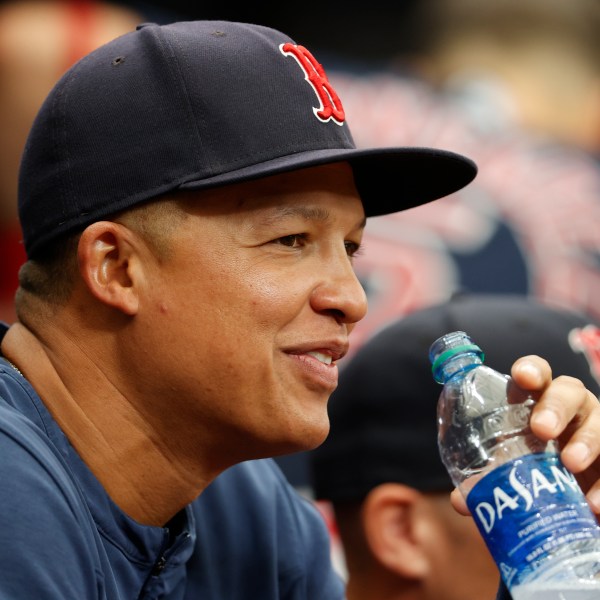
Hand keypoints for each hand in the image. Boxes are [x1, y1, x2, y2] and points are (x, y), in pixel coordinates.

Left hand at [450, 355, 599, 515]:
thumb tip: (461, 501)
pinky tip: (594, 503)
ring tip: (571, 463)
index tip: (523, 377)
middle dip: (555, 406)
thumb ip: (487, 480)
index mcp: (539, 402)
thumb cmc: (537, 470)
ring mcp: (598, 430)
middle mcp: (572, 409)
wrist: (577, 500)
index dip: (531, 370)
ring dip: (586, 441)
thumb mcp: (513, 470)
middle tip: (541, 428)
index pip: (537, 375)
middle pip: (569, 391)